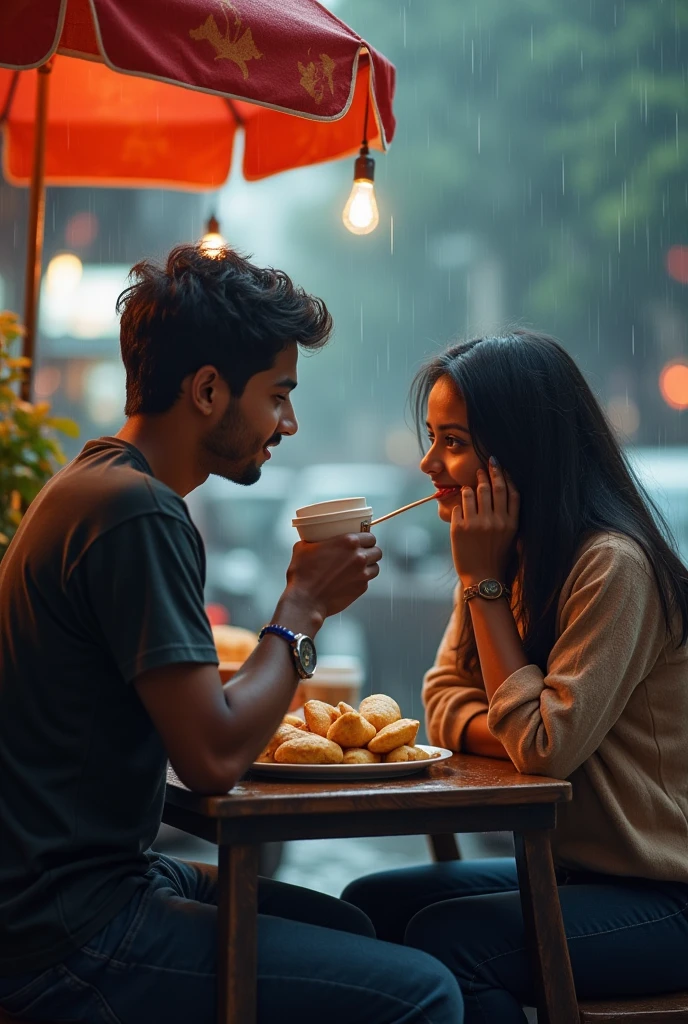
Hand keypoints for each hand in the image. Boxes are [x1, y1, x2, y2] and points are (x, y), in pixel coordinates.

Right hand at [283, 532, 382, 622]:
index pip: (370, 536)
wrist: (305, 601)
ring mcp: (362, 574)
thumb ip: (311, 540)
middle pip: (377, 551)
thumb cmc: (302, 574)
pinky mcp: (361, 589)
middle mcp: (359, 557)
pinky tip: (350, 579)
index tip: (361, 541)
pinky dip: (361, 580)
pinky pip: (367, 581)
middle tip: (361, 553)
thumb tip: (310, 539)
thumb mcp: (302, 548)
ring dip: (369, 566)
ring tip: (359, 567)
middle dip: (371, 551)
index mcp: (349, 542)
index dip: (366, 538)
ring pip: (376, 567)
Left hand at [450, 459, 518, 584]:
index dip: (504, 475)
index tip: (498, 465)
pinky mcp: (459, 529)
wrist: (482, 578)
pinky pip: (458, 506)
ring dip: (470, 487)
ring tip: (470, 486)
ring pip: (472, 492)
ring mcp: (477, 524)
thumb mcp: (511, 537)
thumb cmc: (497, 557)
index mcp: (511, 523)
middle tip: (483, 466)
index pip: (510, 491)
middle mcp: (495, 521)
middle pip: (492, 488)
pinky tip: (461, 507)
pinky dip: (459, 504)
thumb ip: (509, 516)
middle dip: (487, 473)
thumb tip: (504, 489)